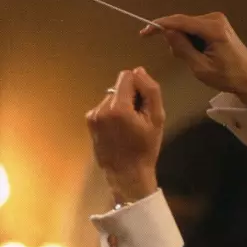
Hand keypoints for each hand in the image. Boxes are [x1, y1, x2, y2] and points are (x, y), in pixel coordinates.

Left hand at [86, 67, 163, 203]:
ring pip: (112, 98)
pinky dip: (112, 115)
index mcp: (117, 107)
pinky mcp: (89, 122)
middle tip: (139, 120)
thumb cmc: (145, 149)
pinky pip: (104, 108)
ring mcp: (92, 116)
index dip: (139, 87)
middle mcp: (101, 108)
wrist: (127, 174)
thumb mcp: (157, 120)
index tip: (144, 106)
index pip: (127, 77)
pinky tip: (119, 131)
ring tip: (129, 128)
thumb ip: (151, 92)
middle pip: (119, 88)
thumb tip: (139, 71)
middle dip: (130, 98)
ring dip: (121, 107)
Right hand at [140, 12, 246, 106]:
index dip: (160, 26)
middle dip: (176, 39)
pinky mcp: (218, 25)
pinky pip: (197, 29)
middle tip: (181, 59)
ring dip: (185, 42)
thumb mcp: (201, 68)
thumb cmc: (228, 77)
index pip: (179, 21)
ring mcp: (218, 20)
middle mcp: (215, 18)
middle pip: (183, 23)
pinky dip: (193, 41)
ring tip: (195, 60)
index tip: (144, 33)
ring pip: (189, 27)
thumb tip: (167, 32)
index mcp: (212, 28)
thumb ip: (183, 49)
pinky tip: (199, 55)